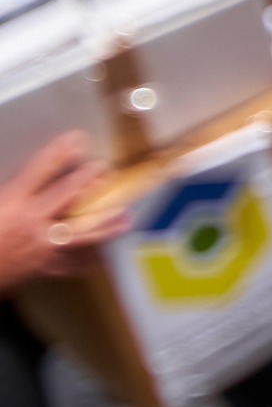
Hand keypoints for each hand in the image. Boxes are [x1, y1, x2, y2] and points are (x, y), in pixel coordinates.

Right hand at [0, 133, 125, 294]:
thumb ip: (11, 189)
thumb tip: (26, 179)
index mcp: (12, 204)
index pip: (40, 171)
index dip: (59, 154)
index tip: (76, 139)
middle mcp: (32, 223)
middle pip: (68, 196)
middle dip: (89, 180)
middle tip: (106, 169)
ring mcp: (42, 247)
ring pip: (82, 232)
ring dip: (105, 224)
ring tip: (125, 217)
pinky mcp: (45, 268)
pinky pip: (73, 262)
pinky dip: (87, 257)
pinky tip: (100, 253)